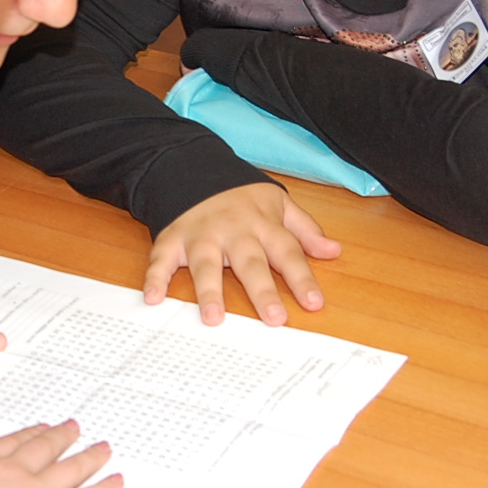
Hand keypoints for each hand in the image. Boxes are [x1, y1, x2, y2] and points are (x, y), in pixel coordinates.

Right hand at [0, 421, 120, 487]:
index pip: (8, 444)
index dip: (26, 436)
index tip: (38, 428)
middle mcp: (12, 472)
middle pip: (43, 449)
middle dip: (60, 436)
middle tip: (75, 426)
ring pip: (70, 469)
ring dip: (89, 456)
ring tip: (104, 447)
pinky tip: (118, 480)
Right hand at [145, 182, 340, 325]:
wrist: (194, 168)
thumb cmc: (242, 197)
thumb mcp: (279, 205)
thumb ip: (305, 229)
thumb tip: (334, 251)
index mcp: (263, 224)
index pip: (288, 252)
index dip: (302, 278)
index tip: (314, 303)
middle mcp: (233, 231)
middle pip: (250, 263)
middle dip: (262, 291)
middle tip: (274, 319)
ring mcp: (201, 235)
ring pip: (206, 264)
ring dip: (209, 290)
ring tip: (214, 318)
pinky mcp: (172, 238)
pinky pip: (162, 258)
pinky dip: (155, 277)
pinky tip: (153, 297)